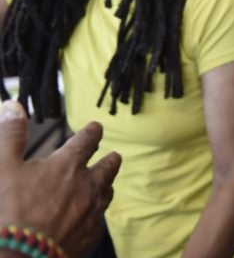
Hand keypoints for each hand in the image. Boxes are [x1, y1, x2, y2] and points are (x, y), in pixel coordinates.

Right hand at [0, 100, 120, 257]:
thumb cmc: (9, 211)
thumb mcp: (3, 167)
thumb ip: (11, 135)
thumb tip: (14, 106)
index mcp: (68, 165)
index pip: (87, 140)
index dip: (92, 132)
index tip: (97, 127)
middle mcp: (87, 186)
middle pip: (109, 166)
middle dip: (110, 158)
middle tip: (113, 155)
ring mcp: (92, 212)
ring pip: (107, 192)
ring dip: (106, 185)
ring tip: (104, 183)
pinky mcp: (91, 235)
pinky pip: (99, 218)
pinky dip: (96, 212)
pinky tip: (91, 215)